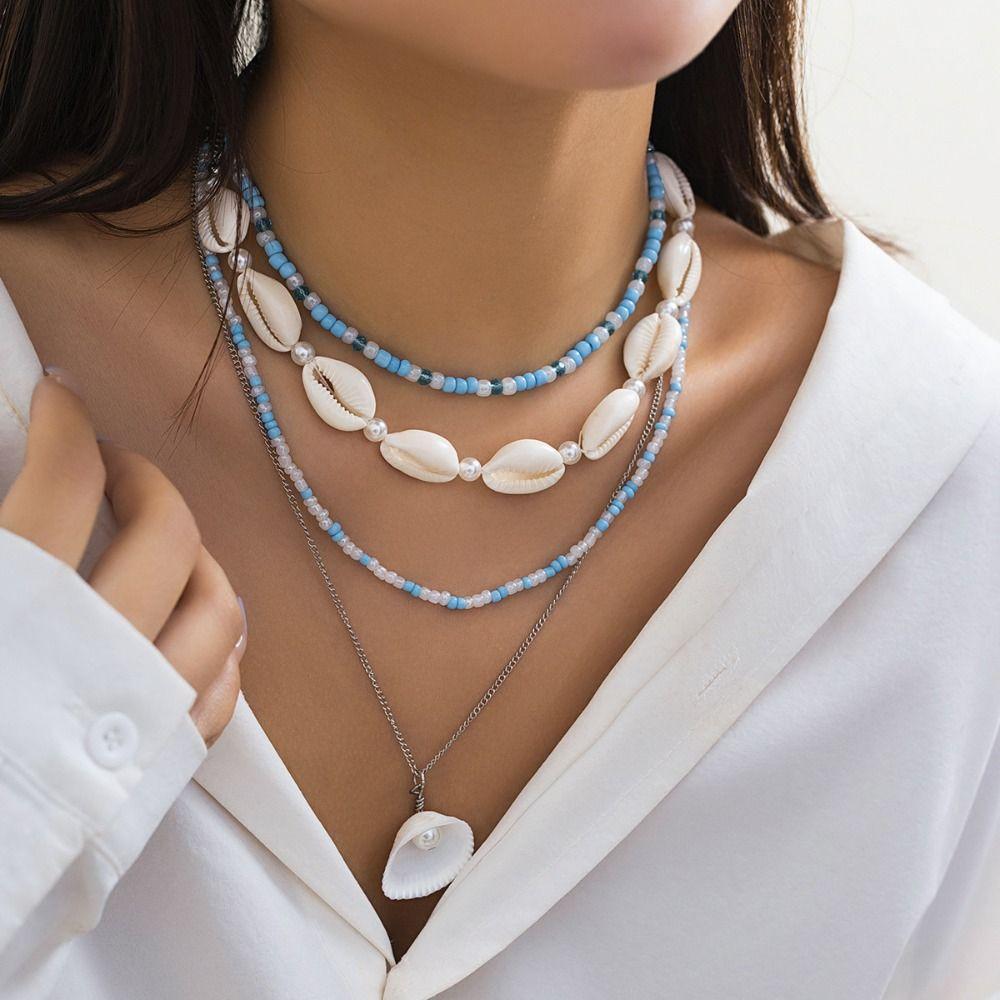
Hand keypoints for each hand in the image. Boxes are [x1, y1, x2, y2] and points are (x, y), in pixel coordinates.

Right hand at [0, 370, 243, 746]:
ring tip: (174, 538)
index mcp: (22, 608)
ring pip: (219, 608)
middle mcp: (104, 650)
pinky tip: (198, 622)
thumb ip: (0, 556)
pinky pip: (223, 690)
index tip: (58, 396)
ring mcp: (148, 710)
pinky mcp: (165, 765)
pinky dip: (220, 643)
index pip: (65, 479)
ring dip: (202, 558)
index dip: (64, 423)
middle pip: (165, 534)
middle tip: (117, 463)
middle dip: (146, 481)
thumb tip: (17, 499)